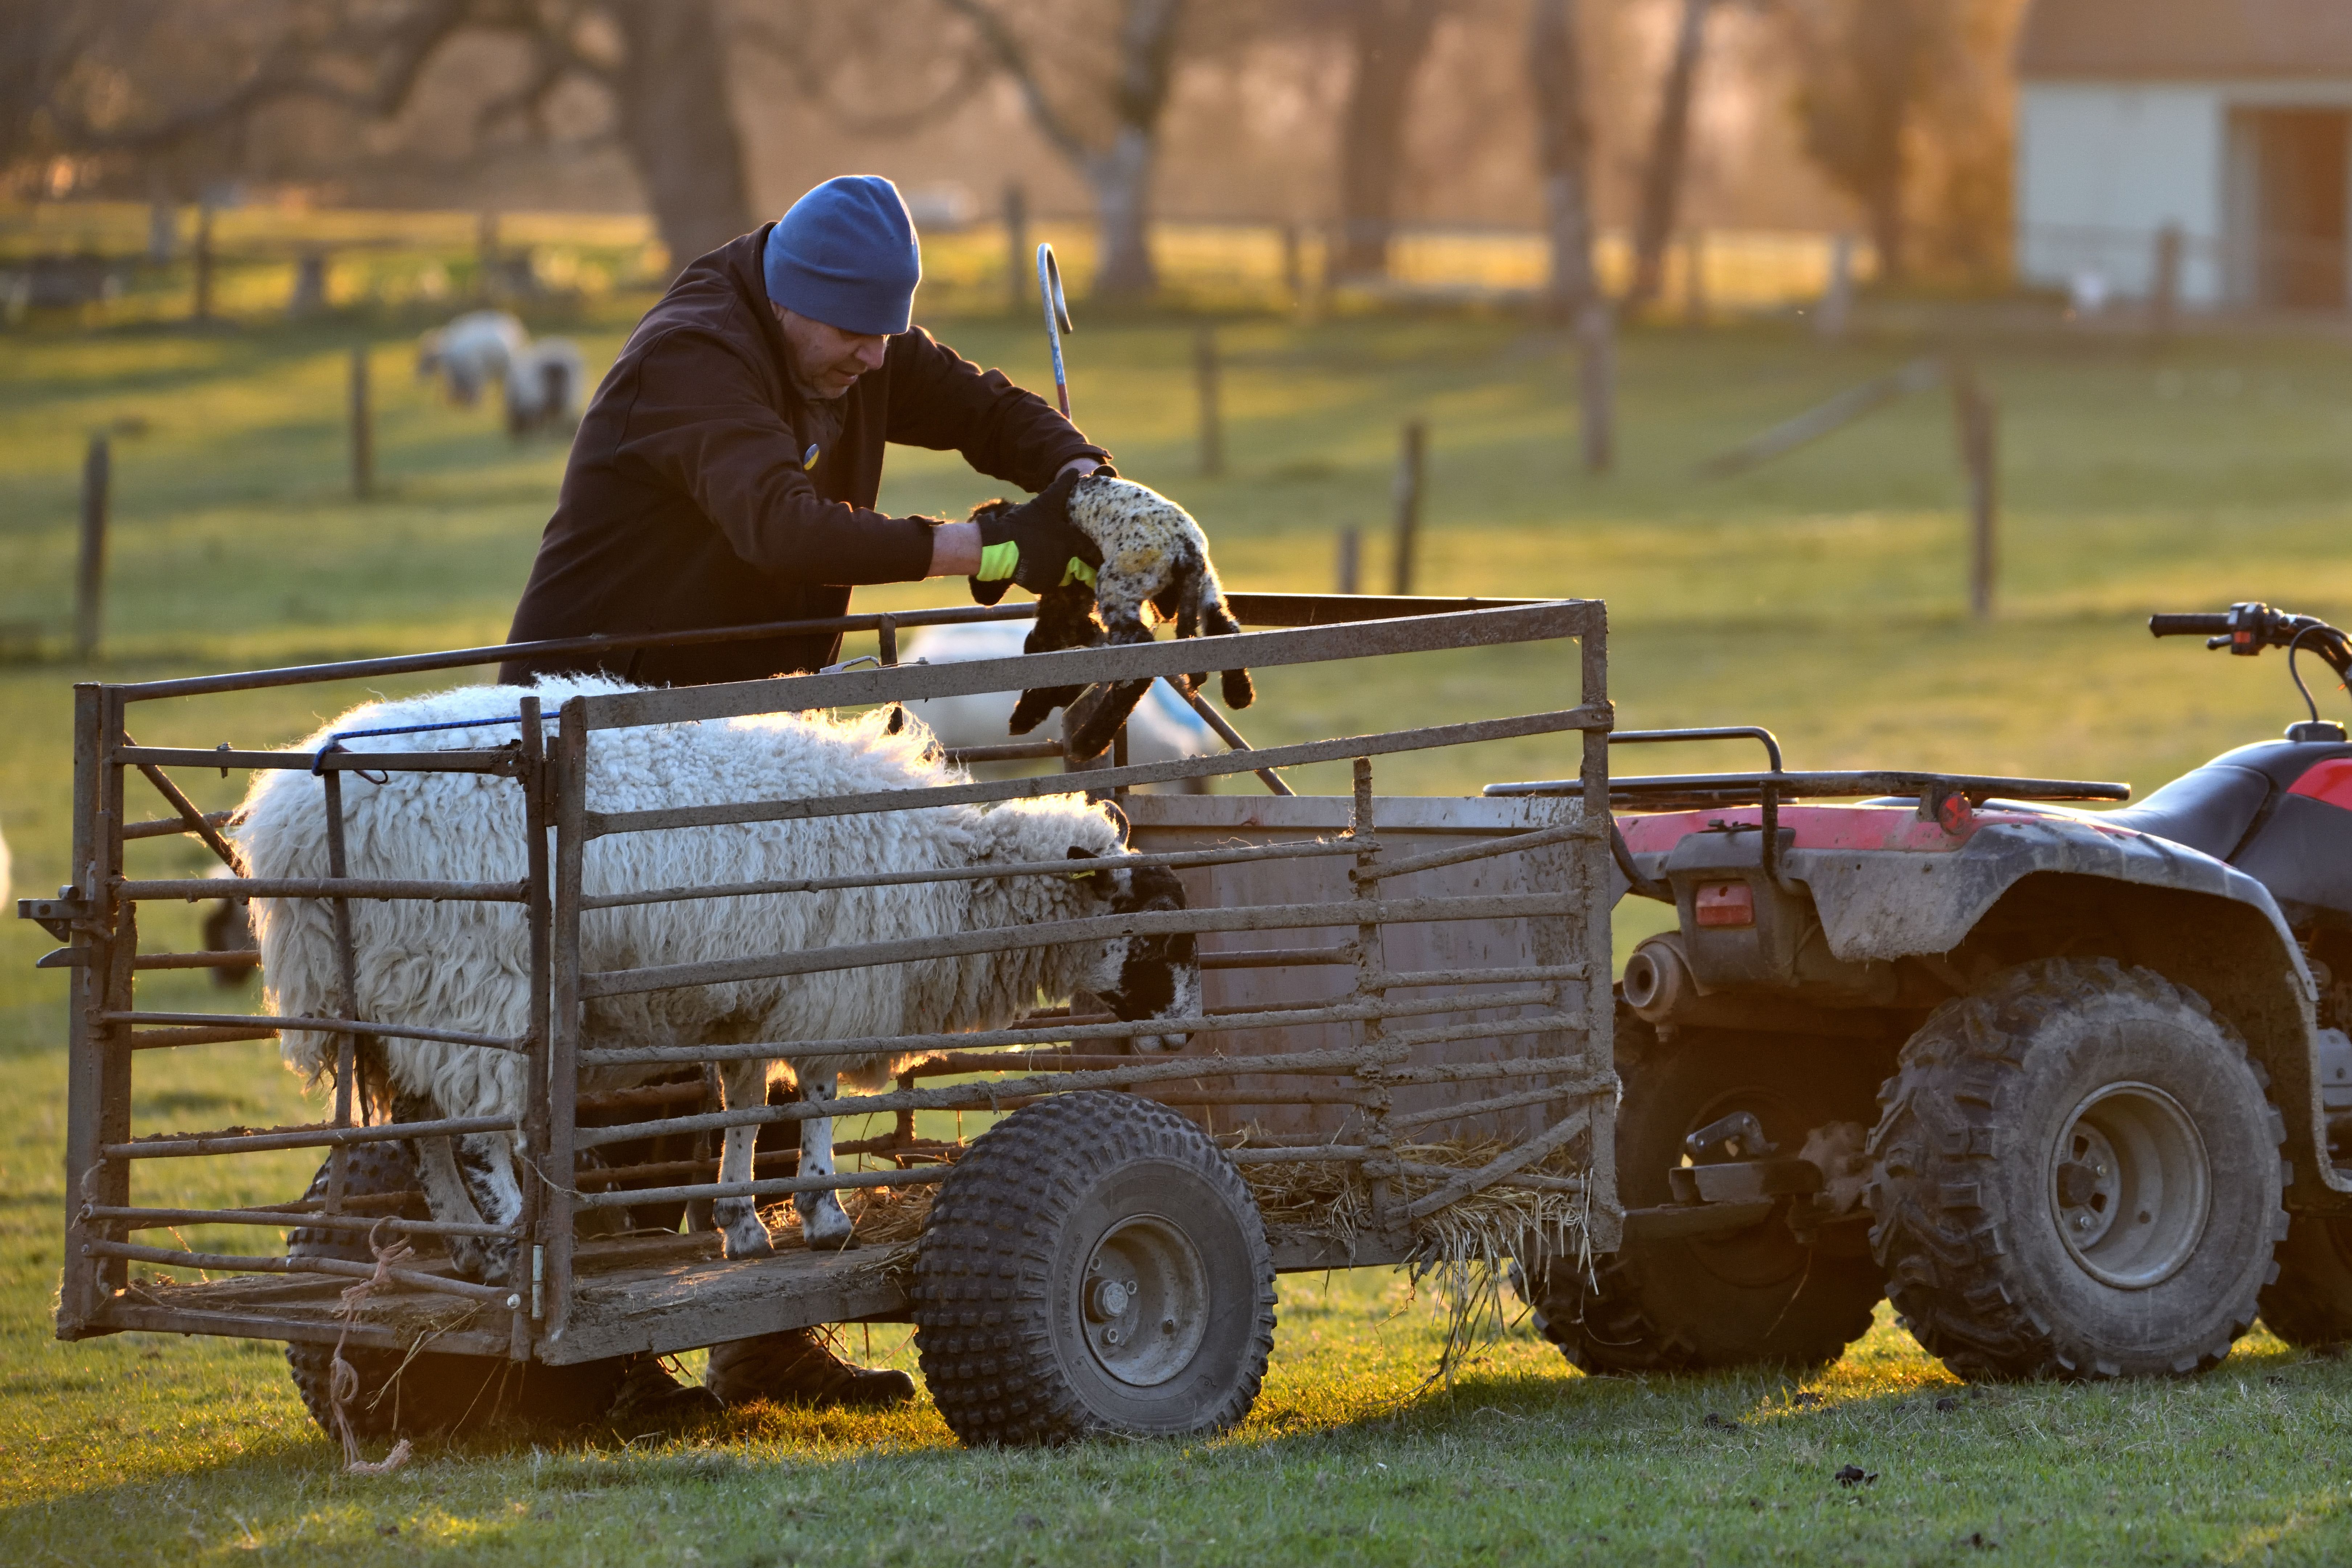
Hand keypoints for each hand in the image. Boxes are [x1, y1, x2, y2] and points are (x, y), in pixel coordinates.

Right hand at [972, 468, 1100, 594]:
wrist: (997, 546)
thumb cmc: (1024, 524)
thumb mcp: (1044, 503)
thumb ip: (1061, 488)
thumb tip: (1075, 470)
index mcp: (1070, 543)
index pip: (1093, 552)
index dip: (1097, 552)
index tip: (1102, 552)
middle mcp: (1066, 563)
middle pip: (1082, 568)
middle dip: (1083, 565)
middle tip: (1077, 559)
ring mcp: (1054, 576)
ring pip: (1066, 576)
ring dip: (1064, 569)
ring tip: (1052, 559)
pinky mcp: (1041, 585)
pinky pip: (1050, 583)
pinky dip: (1047, 576)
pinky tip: (1039, 565)